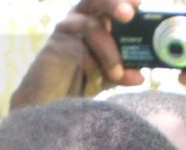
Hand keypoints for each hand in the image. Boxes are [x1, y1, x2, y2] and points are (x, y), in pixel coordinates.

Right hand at [9, 0, 139, 107]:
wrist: (46, 104)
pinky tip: (103, 75)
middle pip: (98, 1)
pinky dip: (97, 58)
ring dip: (110, 50)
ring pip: (92, 24)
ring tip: (117, 74)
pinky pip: (80, 44)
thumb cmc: (76, 85)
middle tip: (130, 13)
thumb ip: (122, 73)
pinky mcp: (57, 43)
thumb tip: (140, 76)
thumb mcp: (105, 77)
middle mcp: (79, 19)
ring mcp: (67, 30)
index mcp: (94, 20)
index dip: (124, 0)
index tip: (139, 3)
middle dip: (115, 3)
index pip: (108, 4)